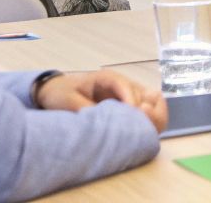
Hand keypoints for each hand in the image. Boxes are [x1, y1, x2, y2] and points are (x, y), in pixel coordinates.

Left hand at [36, 70, 168, 132]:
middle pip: (149, 95)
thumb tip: (106, 123)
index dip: (132, 104)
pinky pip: (150, 110)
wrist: (56, 92)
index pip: (129, 88)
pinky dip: (152, 121)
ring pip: (154, 103)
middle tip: (140, 129)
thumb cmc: (61, 93)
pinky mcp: (130, 105)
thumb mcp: (69, 101)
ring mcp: (129, 94)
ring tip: (144, 132)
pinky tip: (143, 132)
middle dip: (149, 113)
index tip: (129, 121)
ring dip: (154, 117)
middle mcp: (124, 85)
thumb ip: (87, 109)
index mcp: (109, 79)